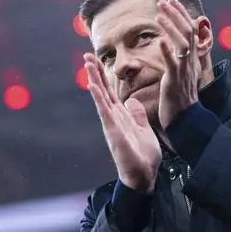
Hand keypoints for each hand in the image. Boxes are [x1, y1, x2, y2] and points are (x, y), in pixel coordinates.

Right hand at [84, 53, 160, 192]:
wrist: (143, 176)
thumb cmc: (143, 156)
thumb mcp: (144, 129)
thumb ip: (137, 115)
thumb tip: (131, 101)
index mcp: (121, 115)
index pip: (110, 91)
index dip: (104, 76)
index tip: (97, 61)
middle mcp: (113, 117)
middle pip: (103, 90)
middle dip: (95, 72)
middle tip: (87, 55)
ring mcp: (111, 123)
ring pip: (100, 97)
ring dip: (93, 80)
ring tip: (87, 64)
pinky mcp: (112, 131)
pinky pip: (104, 111)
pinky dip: (98, 98)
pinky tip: (93, 85)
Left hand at [156, 0, 201, 128]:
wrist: (184, 120)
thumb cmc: (179, 98)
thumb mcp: (181, 73)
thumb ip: (180, 57)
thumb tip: (174, 43)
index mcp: (191, 58)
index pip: (189, 30)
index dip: (181, 14)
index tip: (171, 1)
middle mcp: (190, 61)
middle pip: (188, 32)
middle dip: (175, 14)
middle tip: (163, 1)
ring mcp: (183, 70)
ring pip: (181, 43)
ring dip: (170, 26)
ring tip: (159, 14)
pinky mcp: (175, 81)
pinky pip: (173, 63)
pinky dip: (167, 50)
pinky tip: (160, 39)